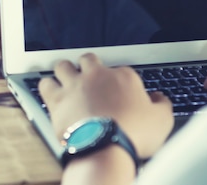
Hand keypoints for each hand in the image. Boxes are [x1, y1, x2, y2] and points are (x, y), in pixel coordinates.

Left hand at [39, 54, 172, 159]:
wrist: (105, 147)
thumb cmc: (132, 134)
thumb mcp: (161, 120)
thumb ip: (162, 105)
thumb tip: (160, 98)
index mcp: (123, 77)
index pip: (121, 69)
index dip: (120, 80)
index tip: (120, 91)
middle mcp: (97, 76)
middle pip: (88, 59)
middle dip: (88, 65)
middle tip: (90, 77)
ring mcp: (74, 85)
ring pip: (63, 66)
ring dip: (64, 71)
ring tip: (66, 79)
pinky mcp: (57, 99)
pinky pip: (45, 84)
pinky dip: (47, 86)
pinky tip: (50, 91)